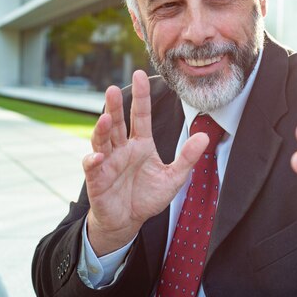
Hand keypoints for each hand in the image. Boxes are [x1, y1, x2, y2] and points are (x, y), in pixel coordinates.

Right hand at [83, 70, 208, 254]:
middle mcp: (122, 149)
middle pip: (117, 122)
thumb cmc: (147, 197)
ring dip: (102, 129)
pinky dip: (93, 161)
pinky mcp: (97, 179)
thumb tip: (204, 137)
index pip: (140, 115)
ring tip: (106, 118)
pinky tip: (97, 157)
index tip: (140, 74)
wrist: (128, 221)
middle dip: (115, 106)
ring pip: (102, 140)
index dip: (141, 96)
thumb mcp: (173, 178)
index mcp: (140, 144)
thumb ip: (187, 158)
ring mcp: (107, 162)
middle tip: (114, 89)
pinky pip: (92, 167)